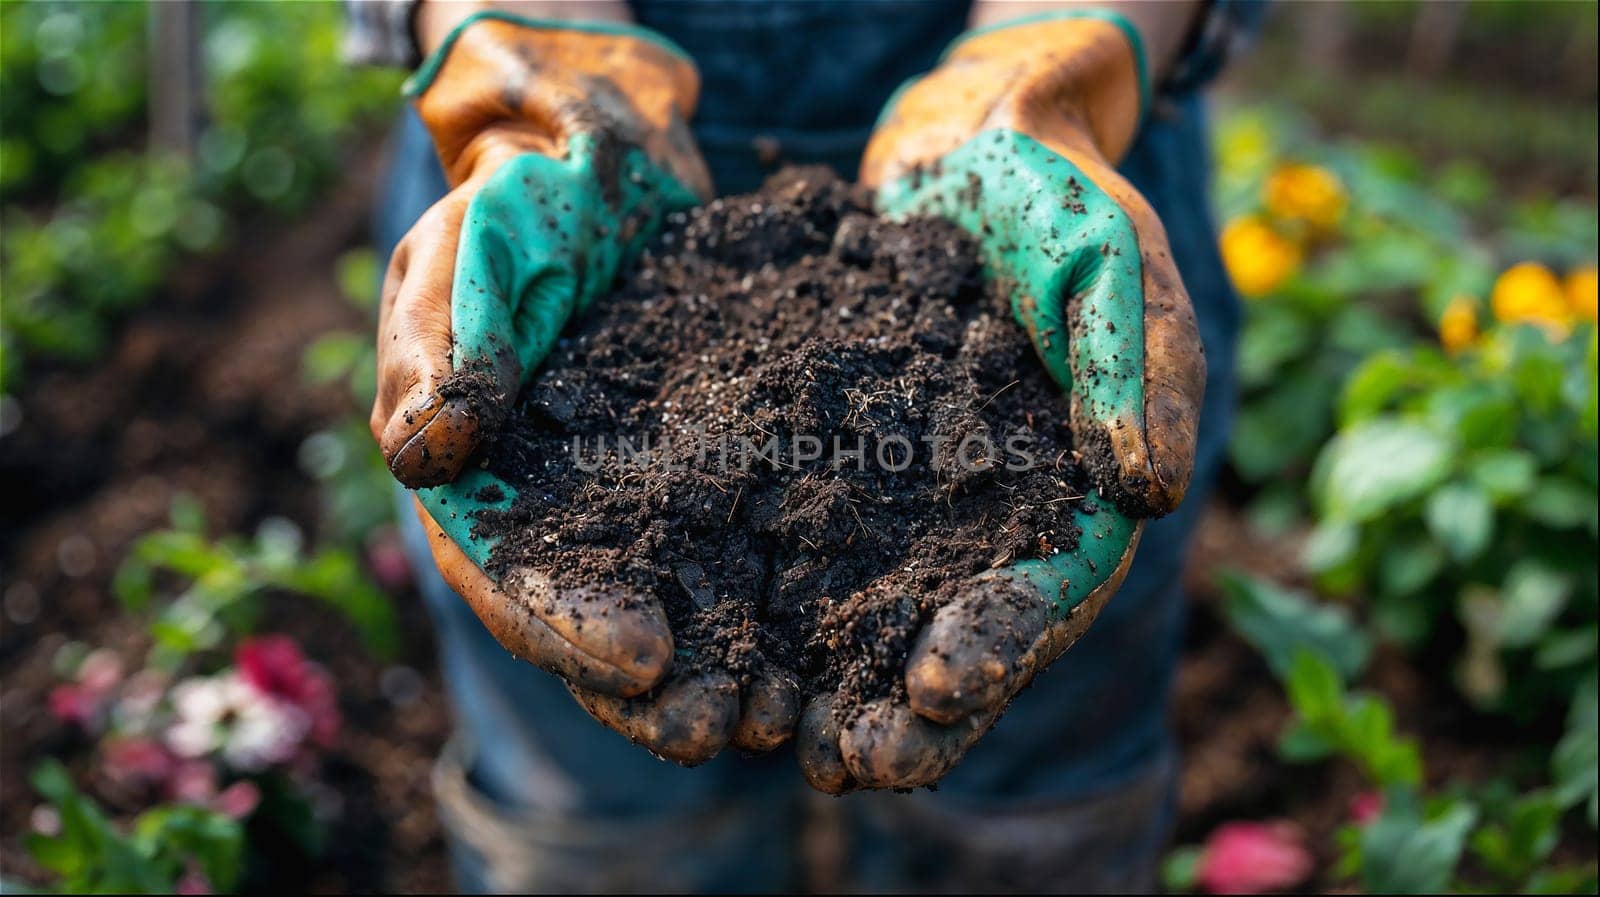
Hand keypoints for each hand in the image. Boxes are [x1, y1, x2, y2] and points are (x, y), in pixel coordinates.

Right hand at [377, 13, 797, 761]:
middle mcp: (564, 525)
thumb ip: (444, 350)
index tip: (639, 659)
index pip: (513, 582)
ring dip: (728, 669)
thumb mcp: (459, 263)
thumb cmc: (510, 217)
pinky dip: (784, 592)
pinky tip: (840, 628)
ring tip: (789, 714)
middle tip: (722, 726)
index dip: (570, 629)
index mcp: (481, 496)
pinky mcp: (716, 479)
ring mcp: (643, 509)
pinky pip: (746, 545)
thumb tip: (429, 454)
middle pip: (599, 630)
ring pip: (681, 609)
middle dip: (657, 692)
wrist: (602, 177)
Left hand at [797, 11, 1202, 790]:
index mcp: (1069, 496)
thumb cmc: (1061, 206)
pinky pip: (799, 536)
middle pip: (949, 635)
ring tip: (776, 734)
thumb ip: (1137, 375)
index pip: (1043, 593)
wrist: (969, 151)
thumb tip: (1147, 490)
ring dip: (826, 680)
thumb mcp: (1116, 271)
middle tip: (849, 760)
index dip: (998, 647)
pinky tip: (720, 635)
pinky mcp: (837, 463)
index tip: (942, 688)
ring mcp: (907, 501)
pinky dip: (766, 591)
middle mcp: (984, 521)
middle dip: (905, 708)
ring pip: (867, 612)